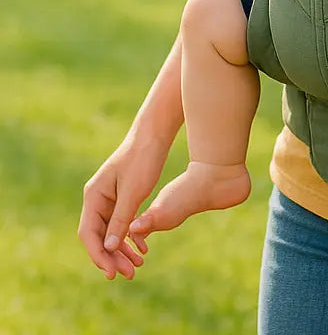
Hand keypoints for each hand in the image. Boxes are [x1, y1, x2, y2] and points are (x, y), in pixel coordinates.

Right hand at [78, 133, 171, 278]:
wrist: (154, 135)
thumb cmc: (143, 159)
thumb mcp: (134, 191)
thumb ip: (120, 218)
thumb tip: (109, 248)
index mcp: (94, 195)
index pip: (89, 233)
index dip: (98, 255)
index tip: (111, 272)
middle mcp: (98, 198)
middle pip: (100, 235)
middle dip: (112, 257)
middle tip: (127, 274)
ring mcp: (109, 198)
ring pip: (111, 231)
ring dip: (121, 250)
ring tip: (136, 267)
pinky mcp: (122, 197)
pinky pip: (122, 223)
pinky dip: (130, 236)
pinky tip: (141, 249)